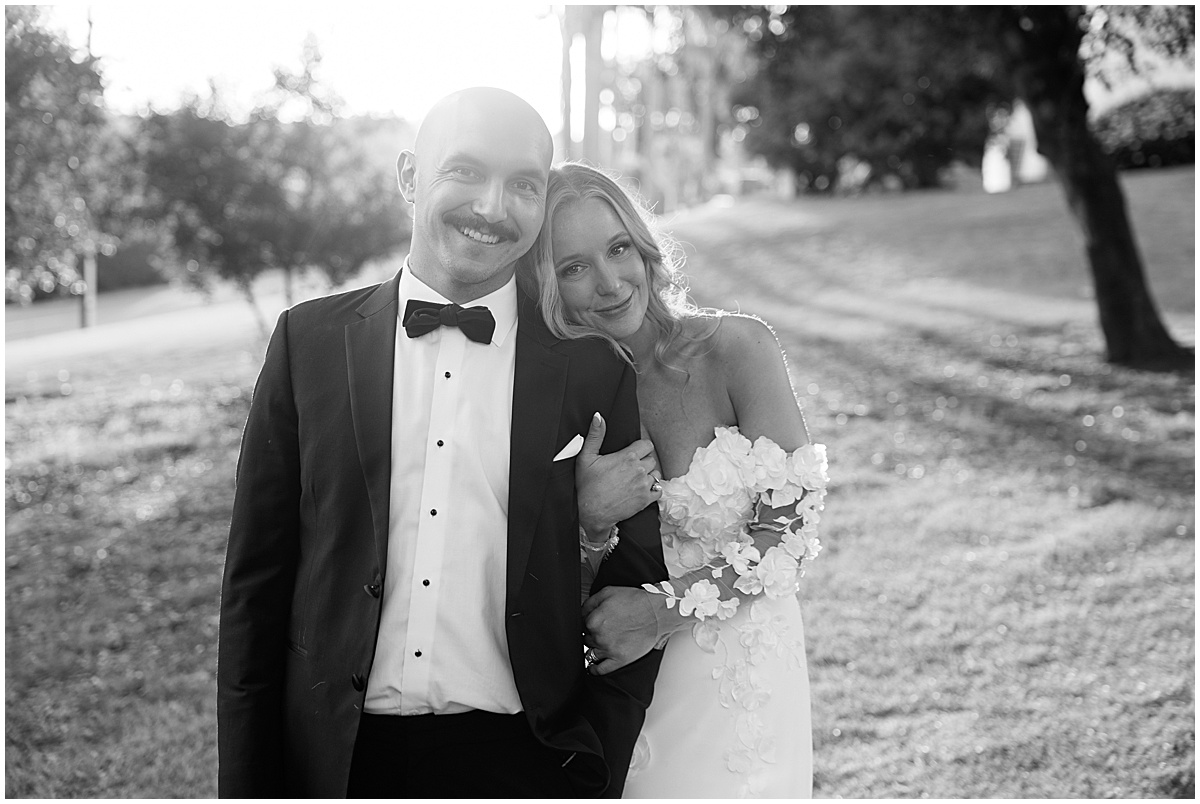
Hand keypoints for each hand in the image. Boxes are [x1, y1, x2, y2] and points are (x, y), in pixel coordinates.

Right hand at [577, 412, 661, 539]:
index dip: (640, 448)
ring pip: (655, 473)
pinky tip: (640, 490)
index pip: (647, 444)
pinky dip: (652, 489)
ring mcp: (644, 485)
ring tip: (634, 479)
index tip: (632, 453)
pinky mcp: (646, 500)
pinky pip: (658, 490)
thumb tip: (598, 416)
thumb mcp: (586, 457)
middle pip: (651, 458)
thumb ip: (595, 435)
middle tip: (629, 467)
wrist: (591, 512)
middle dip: (643, 461)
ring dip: (647, 475)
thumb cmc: (587, 486)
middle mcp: (639, 469)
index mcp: (628, 456)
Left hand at [582, 586, 660, 674]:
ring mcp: (609, 650)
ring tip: (601, 644)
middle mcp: (599, 637)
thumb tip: (581, 613)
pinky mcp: (620, 660)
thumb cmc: (635, 601)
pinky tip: (593, 667)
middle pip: (586, 639)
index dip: (587, 622)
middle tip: (603, 629)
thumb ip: (589, 603)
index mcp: (593, 620)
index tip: (593, 622)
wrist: (658, 612)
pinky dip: (594, 669)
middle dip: (592, 634)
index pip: (581, 625)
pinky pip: (601, 669)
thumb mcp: (608, 592)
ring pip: (591, 653)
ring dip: (594, 648)